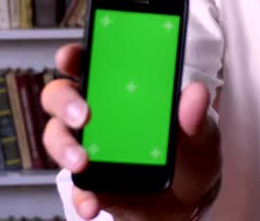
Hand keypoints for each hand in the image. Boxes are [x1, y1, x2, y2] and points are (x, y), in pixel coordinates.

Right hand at [41, 43, 222, 219]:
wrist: (189, 204)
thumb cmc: (190, 157)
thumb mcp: (202, 135)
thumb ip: (197, 116)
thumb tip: (196, 94)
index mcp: (122, 90)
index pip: (91, 62)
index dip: (74, 55)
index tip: (71, 56)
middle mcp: (99, 114)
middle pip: (61, 95)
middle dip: (65, 101)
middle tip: (83, 114)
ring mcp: (89, 147)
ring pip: (57, 137)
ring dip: (64, 147)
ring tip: (83, 161)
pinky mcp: (90, 182)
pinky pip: (74, 186)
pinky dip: (80, 194)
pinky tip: (92, 201)